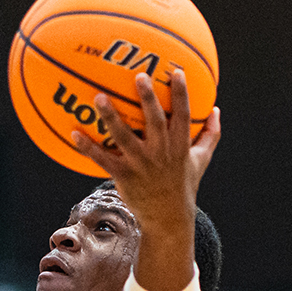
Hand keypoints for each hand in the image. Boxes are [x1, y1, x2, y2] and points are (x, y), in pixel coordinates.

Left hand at [70, 67, 220, 223]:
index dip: (181, 94)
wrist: (168, 218)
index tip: (176, 72)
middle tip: (139, 76)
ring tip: (99, 97)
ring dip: (111, 117)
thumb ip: (210, 134)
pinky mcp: (124, 177)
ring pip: (125, 138)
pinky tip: (74, 134)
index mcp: (180, 146)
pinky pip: (103, 160)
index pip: (183, 116)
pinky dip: (88, 148)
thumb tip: (216, 110)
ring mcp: (141, 165)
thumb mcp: (201, 159)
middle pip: (154, 122)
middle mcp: (161, 153)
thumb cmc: (183, 184)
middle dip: (148, 98)